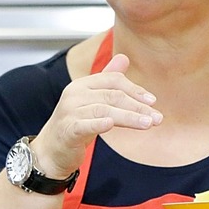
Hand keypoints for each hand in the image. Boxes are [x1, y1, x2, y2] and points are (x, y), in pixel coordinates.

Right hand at [32, 54, 162, 178]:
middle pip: (112, 95)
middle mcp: (74, 94)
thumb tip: (124, 57)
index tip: (152, 101)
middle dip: (138, 106)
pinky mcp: (67, 130)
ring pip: (105, 110)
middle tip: (158, 117)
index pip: (113, 80)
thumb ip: (107, 79)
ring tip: (148, 124)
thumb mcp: (92, 100)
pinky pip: (85, 124)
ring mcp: (69, 111)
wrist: (50, 151)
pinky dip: (99, 124)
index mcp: (82, 85)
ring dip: (130, 117)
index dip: (134, 90)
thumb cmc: (75, 124)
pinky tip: (112, 125)